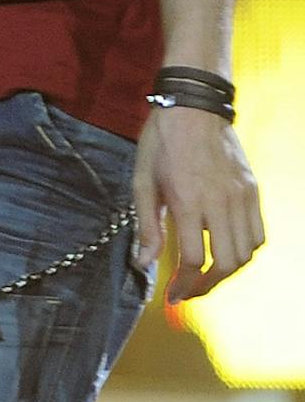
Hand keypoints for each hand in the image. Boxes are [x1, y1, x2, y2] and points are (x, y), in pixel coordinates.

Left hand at [133, 108, 264, 302]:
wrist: (193, 107)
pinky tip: (226, 249)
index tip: (174, 295)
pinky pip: (259, 232)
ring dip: (229, 270)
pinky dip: (246, 249)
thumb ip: (146, 225)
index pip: (194, 258)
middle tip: (191, 290)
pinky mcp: (253, 189)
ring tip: (207, 274)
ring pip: (248, 251)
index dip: (184, 284)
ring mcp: (242, 196)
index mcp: (188, 199)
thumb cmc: (161, 142)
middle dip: (209, 284)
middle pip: (227, 262)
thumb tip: (143, 264)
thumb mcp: (142, 180)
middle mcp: (220, 201)